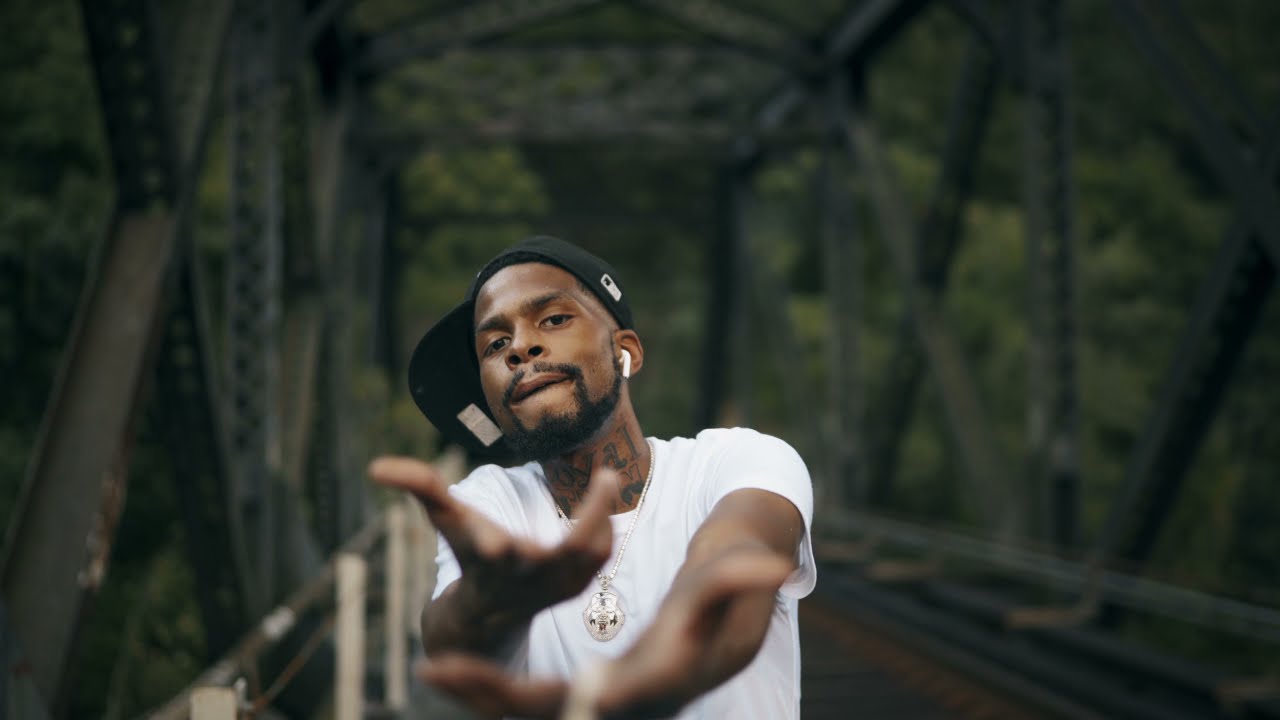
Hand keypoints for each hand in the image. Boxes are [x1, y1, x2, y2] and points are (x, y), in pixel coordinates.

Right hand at [368, 457, 614, 644]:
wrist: (490, 611)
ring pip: (591, 555)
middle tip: (607, 477)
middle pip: (561, 556)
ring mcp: (556, 586)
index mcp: (489, 561)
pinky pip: (600, 560)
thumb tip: (375, 467)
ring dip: (603, 517)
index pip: (492, 552)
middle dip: (586, 521)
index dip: (491, 542)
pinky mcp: (576, 588)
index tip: (499, 534)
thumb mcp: (444, 519)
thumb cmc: (467, 551)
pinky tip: (606, 502)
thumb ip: (419, 486)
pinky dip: (605, 533)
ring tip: (607, 477)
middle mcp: (527, 577)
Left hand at [416, 545, 791, 718]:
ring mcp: (608, 702)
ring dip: (486, 697)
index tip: (538, 687)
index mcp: (663, 681)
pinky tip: (454, 671)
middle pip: (555, 714)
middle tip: (438, 670)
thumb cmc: (726, 583)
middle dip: (498, 698)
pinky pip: (534, 700)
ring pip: (536, 712)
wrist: (725, 606)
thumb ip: (740, 576)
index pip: (614, 700)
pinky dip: (494, 690)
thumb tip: (772, 568)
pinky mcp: (592, 693)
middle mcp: (630, 703)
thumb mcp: (730, 579)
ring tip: (434, 671)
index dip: (573, 699)